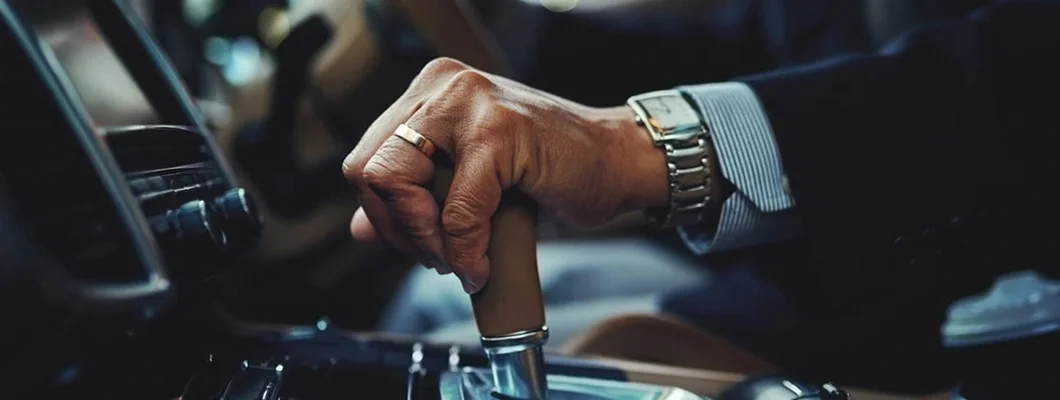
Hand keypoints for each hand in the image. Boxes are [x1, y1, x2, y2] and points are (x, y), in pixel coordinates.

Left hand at [342, 58, 667, 291]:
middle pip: (370, 170)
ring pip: (399, 184)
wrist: (615, 162)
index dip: (383, 213)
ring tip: (459, 260)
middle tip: (435, 257)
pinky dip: (464, 251)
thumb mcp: (468, 180)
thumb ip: (414, 197)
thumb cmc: (551, 168)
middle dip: (398, 229)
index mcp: (431, 91)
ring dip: (426, 241)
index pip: (366, 158)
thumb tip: (361, 230)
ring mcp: (470, 104)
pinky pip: (456, 211)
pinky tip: (480, 265)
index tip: (417, 242)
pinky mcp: (499, 133)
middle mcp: (445, 87)